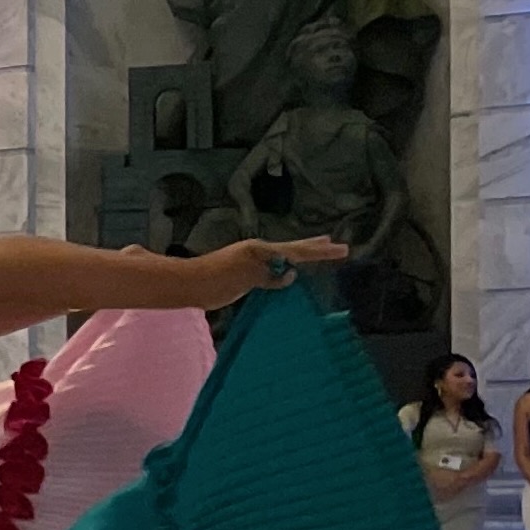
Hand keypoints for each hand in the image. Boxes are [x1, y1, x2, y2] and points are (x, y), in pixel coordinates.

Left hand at [201, 237, 346, 300]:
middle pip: (293, 249)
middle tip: (337, 245)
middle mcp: (258, 253)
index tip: (342, 249)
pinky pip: (272, 271)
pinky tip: (289, 275)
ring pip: (283, 258)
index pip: (297, 251)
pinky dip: (286, 270)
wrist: (187, 284)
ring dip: (302, 256)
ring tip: (318, 250)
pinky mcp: (244, 274)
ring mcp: (251, 262)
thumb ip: (268, 275)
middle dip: (315, 248)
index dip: (320, 252)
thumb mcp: (245, 276)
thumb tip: (291, 275)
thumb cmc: (213, 279)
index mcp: (260, 251)